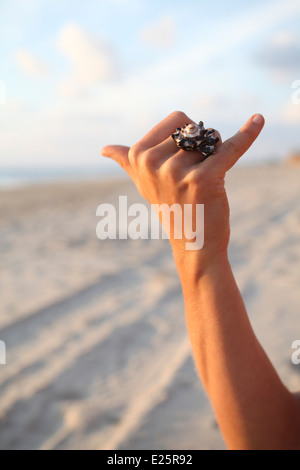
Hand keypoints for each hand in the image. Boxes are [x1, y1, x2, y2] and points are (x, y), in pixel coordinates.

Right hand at [101, 111, 263, 273]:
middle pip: (195, 127)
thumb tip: (104, 149)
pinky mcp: (203, 179)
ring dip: (216, 156)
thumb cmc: (171, 207)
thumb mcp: (144, 183)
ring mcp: (177, 172)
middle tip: (196, 172)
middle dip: (202, 144)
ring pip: (212, 140)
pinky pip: (230, 149)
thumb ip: (127, 161)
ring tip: (205, 182)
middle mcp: (153, 163)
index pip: (177, 119)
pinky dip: (248, 134)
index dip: (187, 136)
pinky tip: (259, 119)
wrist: (193, 243)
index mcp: (139, 157)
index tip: (181, 162)